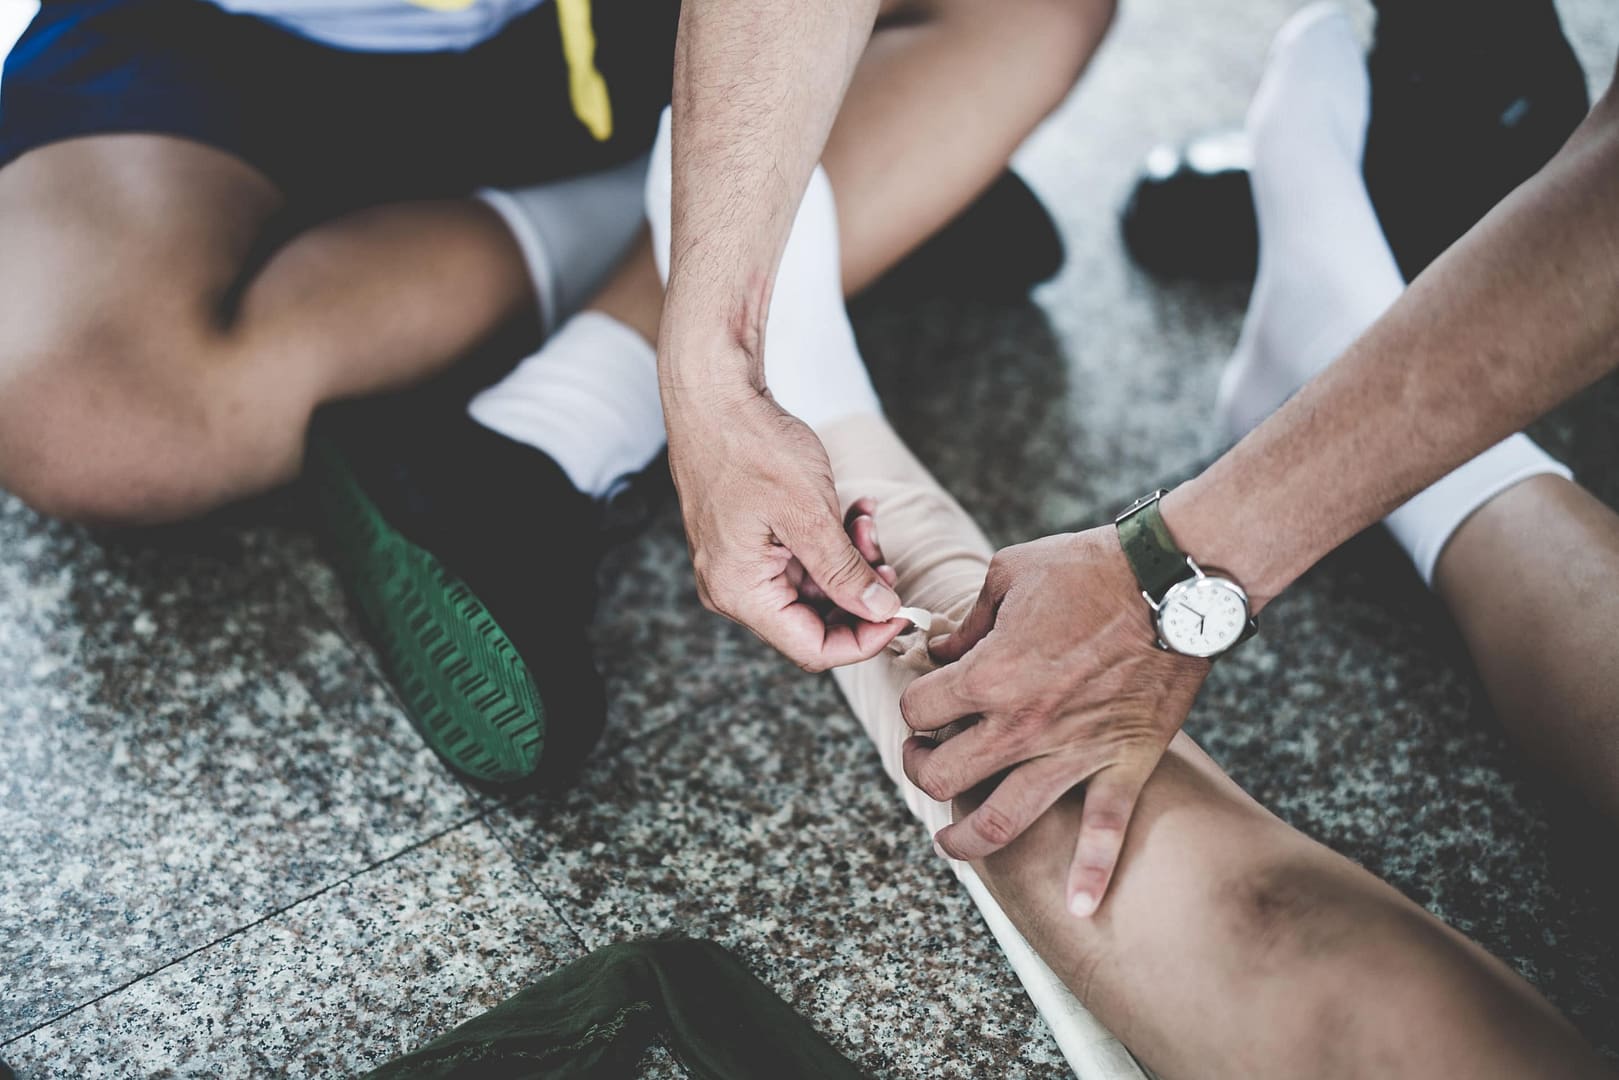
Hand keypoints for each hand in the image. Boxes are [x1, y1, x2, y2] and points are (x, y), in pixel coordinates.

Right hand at [663, 382, 905, 670]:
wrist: (713, 393)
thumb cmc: (750, 445)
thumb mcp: (810, 514)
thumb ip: (845, 572)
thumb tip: (881, 612)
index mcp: (740, 591)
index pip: (813, 649)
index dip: (865, 639)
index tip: (902, 613)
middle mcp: (734, 587)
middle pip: (814, 621)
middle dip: (859, 592)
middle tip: (885, 557)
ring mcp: (741, 564)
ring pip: (814, 588)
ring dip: (850, 560)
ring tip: (866, 521)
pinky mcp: (751, 542)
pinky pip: (802, 559)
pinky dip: (833, 541)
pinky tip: (853, 510)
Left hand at [897, 526, 1209, 915]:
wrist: (1174, 582)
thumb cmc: (1089, 567)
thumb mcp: (1009, 574)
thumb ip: (967, 621)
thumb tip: (941, 649)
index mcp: (989, 675)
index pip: (919, 711)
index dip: (915, 703)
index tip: (928, 696)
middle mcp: (1023, 724)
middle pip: (942, 778)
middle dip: (922, 769)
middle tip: (927, 757)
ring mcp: (1073, 751)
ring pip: (1003, 822)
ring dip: (966, 842)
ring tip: (952, 844)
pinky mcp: (1123, 763)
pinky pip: (1106, 831)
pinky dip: (1093, 875)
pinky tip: (1080, 907)